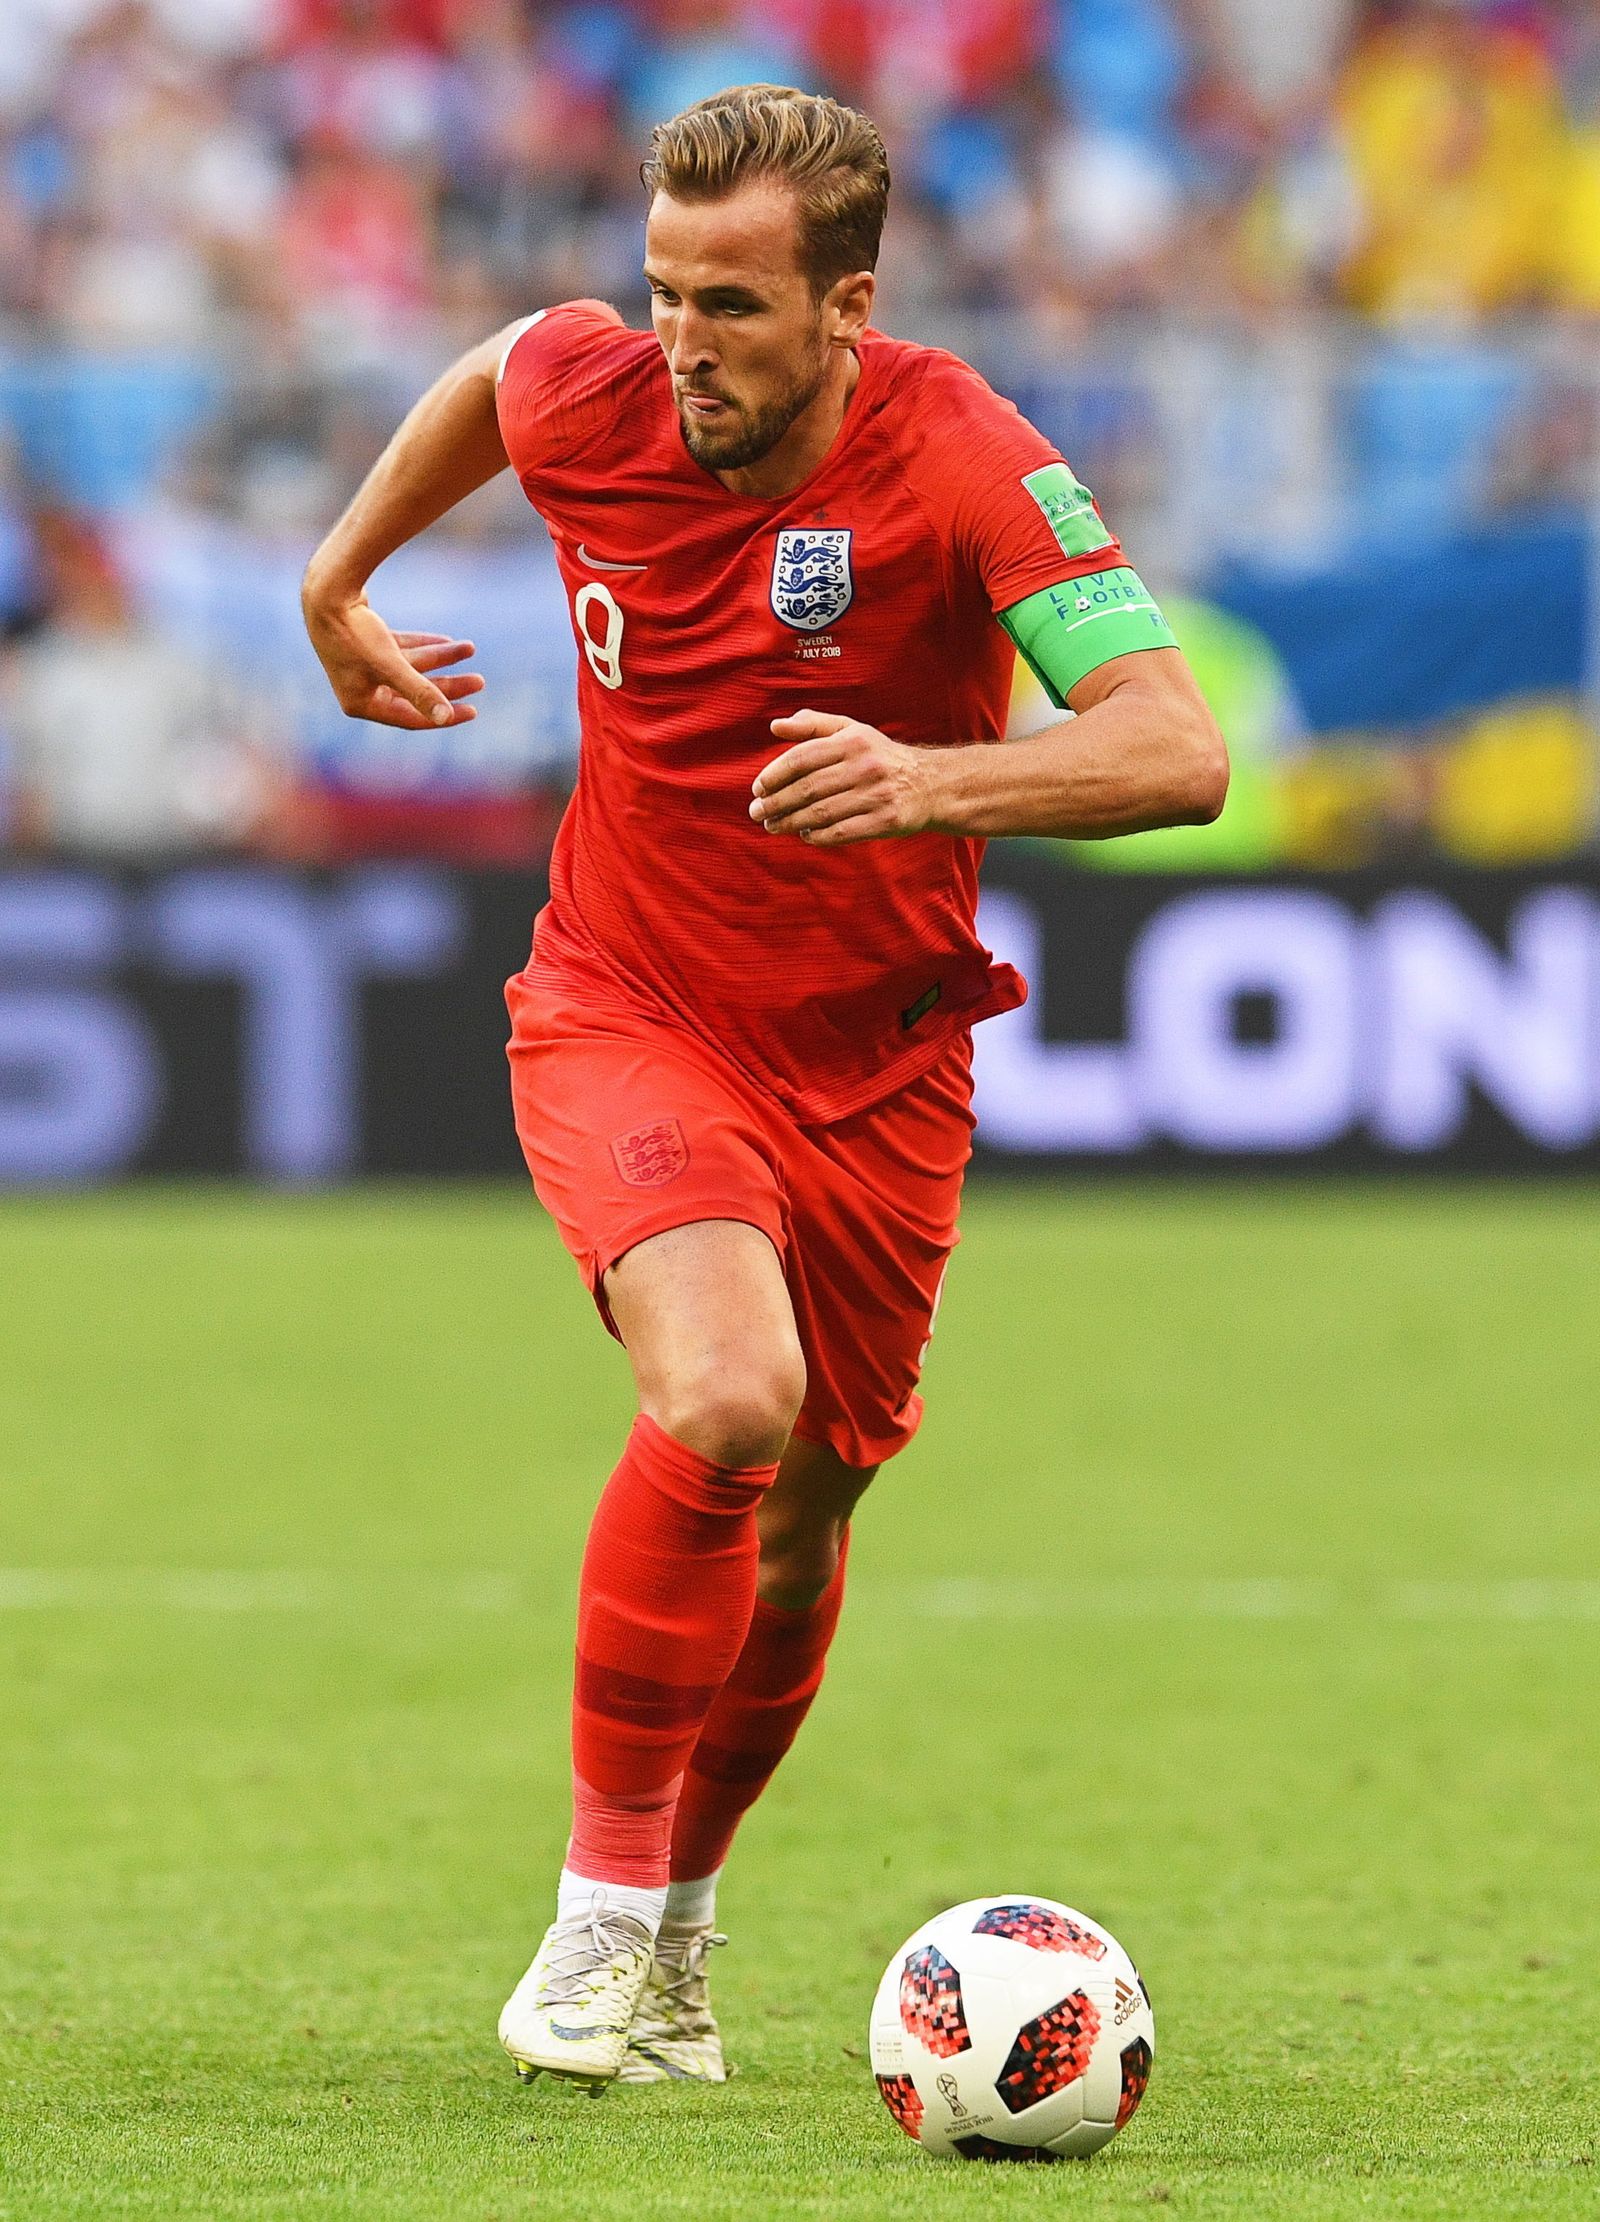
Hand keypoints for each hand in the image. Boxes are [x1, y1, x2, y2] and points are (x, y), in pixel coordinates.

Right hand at [302, 584, 483, 729]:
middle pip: (414, 692)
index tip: (473, 711)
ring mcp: (362, 665)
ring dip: (441, 658)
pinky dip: (424, 645)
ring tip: (469, 648)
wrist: (326, 590)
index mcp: (360, 703)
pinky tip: (448, 641)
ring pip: (411, 667)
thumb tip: (446, 718)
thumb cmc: (354, 632)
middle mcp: (360, 688)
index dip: (442, 716)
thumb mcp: (390, 665)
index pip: (410, 717)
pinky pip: (402, 649)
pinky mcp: (365, 641)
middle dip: (448, 685)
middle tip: (480, 681)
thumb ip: (419, 692)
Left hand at [750, 711, 939, 845]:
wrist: (931, 784)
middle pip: (807, 789)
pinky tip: (805, 835)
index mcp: (852, 741)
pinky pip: (841, 832)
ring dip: (790, 822)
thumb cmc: (881, 757)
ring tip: (772, 826)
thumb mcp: (852, 731)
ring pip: (820, 813)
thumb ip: (813, 725)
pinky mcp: (886, 821)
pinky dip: (817, 836)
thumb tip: (775, 727)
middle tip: (756, 812)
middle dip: (776, 803)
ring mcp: (876, 795)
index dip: (774, 775)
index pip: (802, 758)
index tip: (757, 788)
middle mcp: (865, 766)